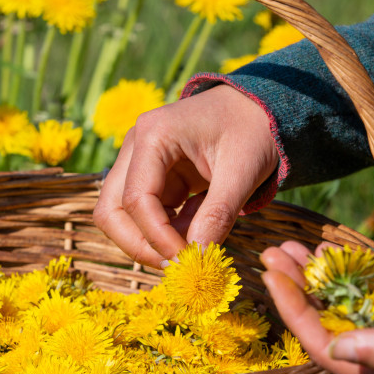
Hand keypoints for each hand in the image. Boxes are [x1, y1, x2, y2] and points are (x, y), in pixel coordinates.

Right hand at [93, 85, 276, 268]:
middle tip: (175, 266)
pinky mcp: (152, 176)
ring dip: (152, 239)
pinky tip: (199, 226)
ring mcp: (139, 161)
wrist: (262, 107)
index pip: (136, 200)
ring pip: (122, 215)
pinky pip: (146, 213)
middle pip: (111, 209)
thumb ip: (217, 216)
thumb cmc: (254, 130)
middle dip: (139, 244)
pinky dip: (167, 230)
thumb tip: (196, 259)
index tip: (187, 262)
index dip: (157, 238)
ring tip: (194, 245)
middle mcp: (136, 145)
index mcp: (154, 135)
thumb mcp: (242, 171)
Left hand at [260, 241, 373, 373]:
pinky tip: (333, 253)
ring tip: (294, 247)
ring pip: (344, 311)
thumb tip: (338, 349)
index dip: (293, 311)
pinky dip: (350, 277)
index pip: (324, 348)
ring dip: (318, 280)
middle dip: (297, 290)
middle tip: (272, 253)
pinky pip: (371, 301)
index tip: (270, 275)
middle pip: (327, 327)